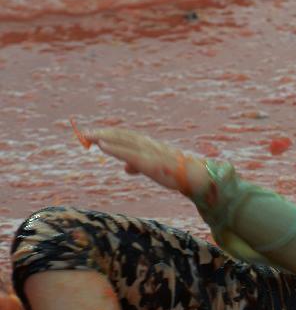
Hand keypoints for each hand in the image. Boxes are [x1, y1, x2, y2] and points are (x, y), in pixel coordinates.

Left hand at [82, 127, 203, 195]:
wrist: (197, 176)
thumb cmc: (177, 172)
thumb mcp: (155, 167)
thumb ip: (138, 165)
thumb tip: (126, 168)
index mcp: (150, 145)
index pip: (126, 136)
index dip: (110, 133)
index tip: (94, 134)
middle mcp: (148, 145)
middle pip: (122, 135)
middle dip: (103, 133)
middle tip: (84, 134)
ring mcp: (149, 152)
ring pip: (123, 141)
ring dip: (104, 137)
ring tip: (89, 136)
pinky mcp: (150, 162)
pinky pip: (129, 153)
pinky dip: (114, 148)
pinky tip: (102, 145)